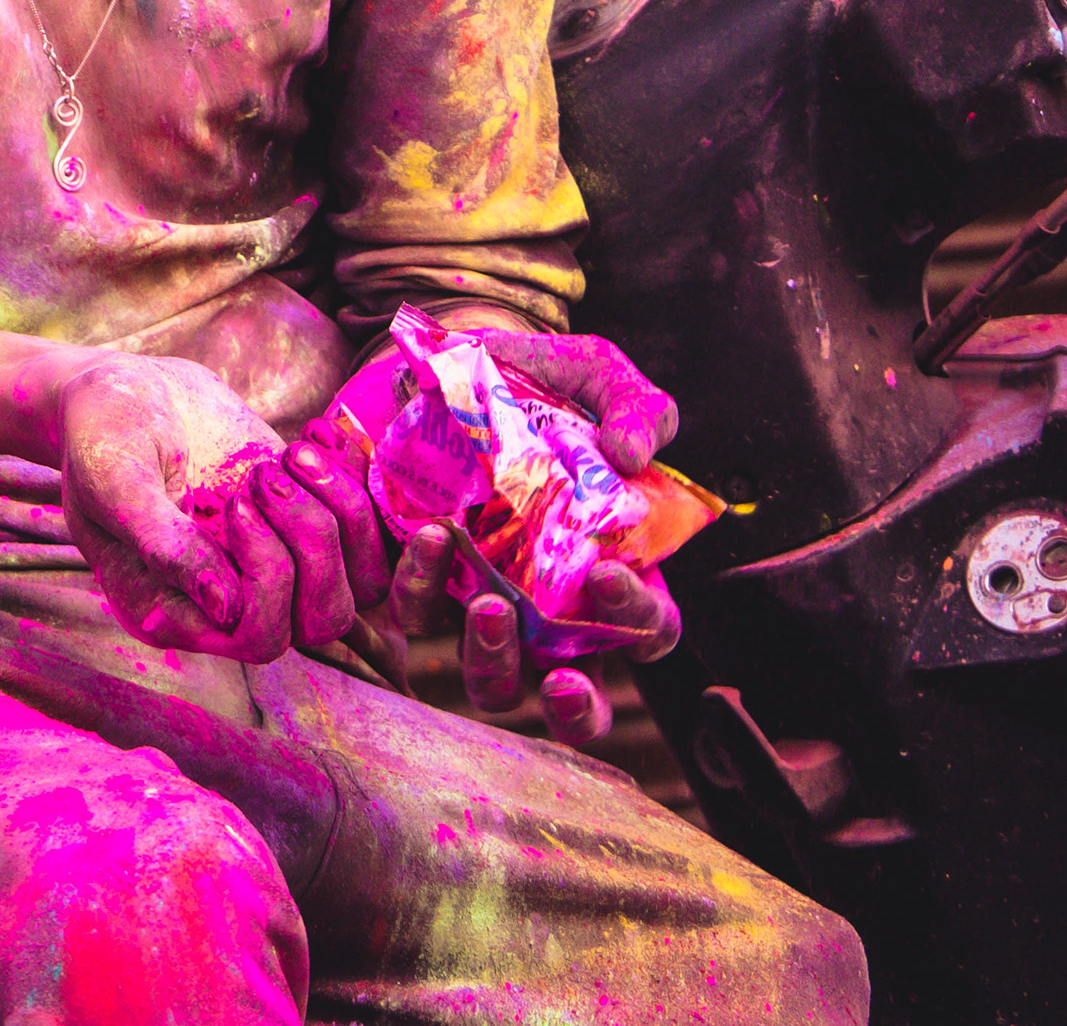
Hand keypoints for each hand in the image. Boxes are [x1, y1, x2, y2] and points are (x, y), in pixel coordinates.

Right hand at [58, 354, 384, 660]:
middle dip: (312, 540)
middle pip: (322, 618)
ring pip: (359, 584)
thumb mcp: (114, 478)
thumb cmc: (102, 432)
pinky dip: (358, 486)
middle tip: (264, 475)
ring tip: (290, 455)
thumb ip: (161, 542)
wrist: (124, 390)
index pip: (260, 635)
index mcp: (174, 612)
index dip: (269, 573)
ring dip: (341, 514)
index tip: (235, 501)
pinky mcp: (302, 524)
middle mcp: (230, 604)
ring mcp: (272, 565)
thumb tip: (224, 608)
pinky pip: (371, 538)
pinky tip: (314, 436)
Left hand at [356, 324, 685, 749]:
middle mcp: (555, 606)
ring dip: (494, 661)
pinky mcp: (426, 577)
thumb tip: (633, 453)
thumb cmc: (547, 384)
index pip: (649, 629)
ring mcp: (488, 598)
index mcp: (616, 569)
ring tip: (488, 605)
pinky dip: (421, 588)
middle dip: (576, 707)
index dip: (639, 621)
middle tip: (564, 676)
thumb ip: (638, 408)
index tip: (608, 578)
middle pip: (577, 697)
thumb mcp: (602, 378)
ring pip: (496, 679)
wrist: (455, 361)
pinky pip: (418, 611)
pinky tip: (430, 538)